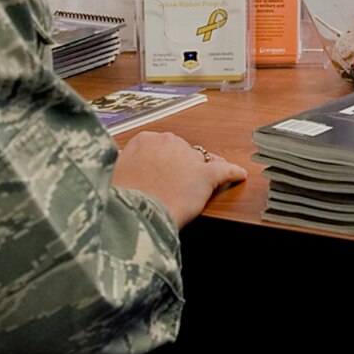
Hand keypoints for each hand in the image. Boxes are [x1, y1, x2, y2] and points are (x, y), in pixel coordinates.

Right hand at [113, 130, 247, 227]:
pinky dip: (233, 173)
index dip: (162, 161)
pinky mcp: (206, 175)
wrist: (132, 213)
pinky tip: (239, 175)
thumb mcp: (113, 175)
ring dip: (202, 169)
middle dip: (180, 166)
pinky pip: (225, 170)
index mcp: (145, 140)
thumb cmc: (119, 198)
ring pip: (202, 159)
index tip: (160, 171)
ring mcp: (189, 157)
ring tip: (201, 184)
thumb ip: (122, 166)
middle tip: (175, 184)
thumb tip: (120, 168)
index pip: (160, 146)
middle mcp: (169, 142)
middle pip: (181, 151)